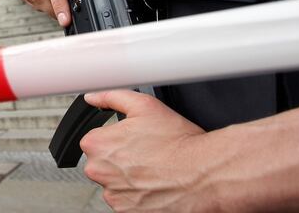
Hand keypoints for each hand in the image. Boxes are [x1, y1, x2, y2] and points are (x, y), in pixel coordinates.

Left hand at [81, 90, 214, 211]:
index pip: (95, 140)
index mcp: (96, 145)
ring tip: (154, 170)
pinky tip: (155, 185)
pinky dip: (138, 195)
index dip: (116, 138)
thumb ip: (111, 96)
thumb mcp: (144, 105)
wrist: (204, 175)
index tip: (134, 139)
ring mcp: (112, 195)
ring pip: (114, 183)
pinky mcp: (127, 212)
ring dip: (128, 178)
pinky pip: (126, 201)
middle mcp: (98, 172)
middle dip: (120, 158)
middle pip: (102, 162)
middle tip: (147, 154)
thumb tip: (93, 97)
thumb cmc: (178, 143)